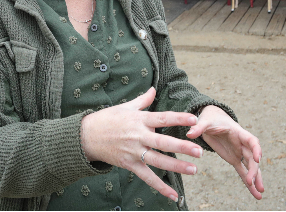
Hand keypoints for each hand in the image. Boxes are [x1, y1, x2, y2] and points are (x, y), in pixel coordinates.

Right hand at [80, 87, 202, 201]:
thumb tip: (154, 89)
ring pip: (158, 161)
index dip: (178, 118)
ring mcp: (134, 152)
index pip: (162, 118)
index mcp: (139, 119)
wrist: (86, 136)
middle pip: (163, 142)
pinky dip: (160, 187)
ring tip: (194, 169)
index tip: (194, 119)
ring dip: (176, 166)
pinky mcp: (129, 164)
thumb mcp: (125, 107)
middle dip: (182, 147)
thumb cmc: (106, 119)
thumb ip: (143, 100)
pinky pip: (147, 177)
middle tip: (199, 151)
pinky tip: (173, 195)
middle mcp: (138, 136)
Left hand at [186, 105, 263, 199]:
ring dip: (256, 179)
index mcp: (238, 133)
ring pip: (250, 167)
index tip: (258, 158)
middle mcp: (242, 144)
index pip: (252, 140)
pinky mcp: (234, 159)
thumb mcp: (205, 121)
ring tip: (260, 193)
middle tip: (251, 181)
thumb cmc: (211, 119)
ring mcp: (239, 152)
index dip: (256, 149)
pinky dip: (248, 183)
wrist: (213, 119)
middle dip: (254, 169)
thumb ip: (199, 127)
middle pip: (252, 157)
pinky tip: (255, 193)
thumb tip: (189, 134)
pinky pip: (242, 171)